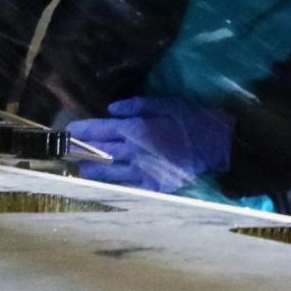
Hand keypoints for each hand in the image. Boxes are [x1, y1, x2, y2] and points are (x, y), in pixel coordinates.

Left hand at [67, 96, 232, 193]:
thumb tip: (111, 110)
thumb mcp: (170, 103)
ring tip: (82, 168)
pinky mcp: (153, 186)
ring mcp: (142, 172)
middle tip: (69, 148)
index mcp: (136, 129)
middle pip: (99, 151)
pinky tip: (106, 183)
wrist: (221, 146)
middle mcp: (134, 152)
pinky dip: (113, 184)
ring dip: (91, 169)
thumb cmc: (195, 120)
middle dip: (81, 149)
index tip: (70, 129)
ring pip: (108, 173)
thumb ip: (138, 105)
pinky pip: (127, 187)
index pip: (100, 130)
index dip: (83, 130)